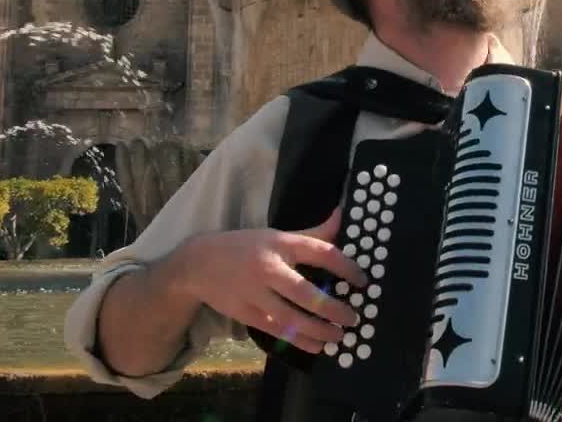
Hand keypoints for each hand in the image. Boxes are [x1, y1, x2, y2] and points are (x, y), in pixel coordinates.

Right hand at [177, 209, 366, 353]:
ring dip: (318, 330)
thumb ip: (313, 233)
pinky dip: (298, 341)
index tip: (363, 281)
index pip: (321, 252)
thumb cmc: (247, 246)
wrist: (198, 262)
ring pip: (290, 317)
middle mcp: (269, 267)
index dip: (346, 267)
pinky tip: (317, 346)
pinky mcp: (245, 312)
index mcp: (281, 243)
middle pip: (305, 292)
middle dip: (332, 308)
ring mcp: (255, 293)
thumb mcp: (278, 235)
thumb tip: (343, 215)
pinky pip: (276, 330)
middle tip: (354, 318)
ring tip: (339, 337)